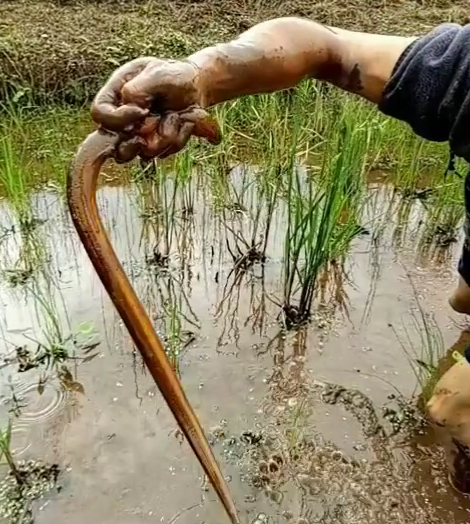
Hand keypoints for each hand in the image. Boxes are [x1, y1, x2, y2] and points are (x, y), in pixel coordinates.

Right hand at [91, 57, 218, 161]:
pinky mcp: (155, 146)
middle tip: (161, 117)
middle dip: (144, 136)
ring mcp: (139, 136)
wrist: (197, 87)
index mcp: (115, 95)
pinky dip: (178, 138)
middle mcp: (123, 120)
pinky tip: (183, 121)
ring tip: (176, 114)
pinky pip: (164, 153)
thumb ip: (138, 88)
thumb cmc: (175, 75)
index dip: (118, 118)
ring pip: (145, 153)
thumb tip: (131, 107)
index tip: (143, 111)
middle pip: (118, 145)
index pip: (99, 114)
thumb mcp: (157, 73)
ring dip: (166, 134)